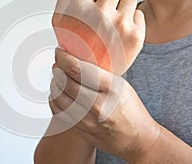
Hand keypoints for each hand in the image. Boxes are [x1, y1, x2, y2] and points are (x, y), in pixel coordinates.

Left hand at [49, 48, 160, 162]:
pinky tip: (59, 93)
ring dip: (54, 83)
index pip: (77, 68)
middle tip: (58, 64)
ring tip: (59, 78)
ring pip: (58, 96)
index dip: (63, 57)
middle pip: (64, 81)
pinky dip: (55, 98)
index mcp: (111, 88)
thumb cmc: (130, 110)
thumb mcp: (121, 84)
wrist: (137, 140)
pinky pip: (58, 110)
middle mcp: (97, 104)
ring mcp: (87, 119)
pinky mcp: (80, 129)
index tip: (60, 52)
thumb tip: (77, 57)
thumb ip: (99, 73)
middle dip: (57, 68)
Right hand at [52, 0, 144, 74]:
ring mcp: (119, 25)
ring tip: (112, 24)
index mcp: (79, 9)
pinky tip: (120, 33)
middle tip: (103, 17)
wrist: (90, 77)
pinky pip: (139, 13)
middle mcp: (99, 15)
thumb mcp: (60, 21)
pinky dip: (132, 21)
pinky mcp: (136, 35)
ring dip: (122, 7)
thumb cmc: (75, 48)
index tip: (91, 9)